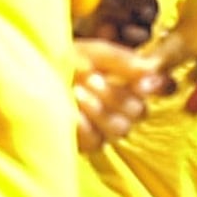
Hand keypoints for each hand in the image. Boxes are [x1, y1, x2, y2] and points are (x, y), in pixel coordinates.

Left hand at [73, 38, 174, 152]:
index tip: (143, 82)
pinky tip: (69, 110)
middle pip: (139, 111)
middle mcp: (124, 106)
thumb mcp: (93, 52)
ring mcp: (106, 127)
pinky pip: (96, 140)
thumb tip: (149, 69)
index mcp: (132, 80)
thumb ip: (122, 60)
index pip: (163, 87)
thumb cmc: (65, 60)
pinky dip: (82, 124)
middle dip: (115, 95)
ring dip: (99, 109)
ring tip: (77, 92)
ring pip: (121, 128)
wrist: (33, 75)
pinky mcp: (87, 143)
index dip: (160, 87)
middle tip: (91, 80)